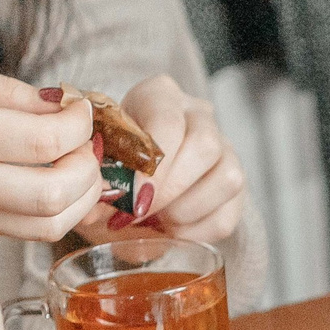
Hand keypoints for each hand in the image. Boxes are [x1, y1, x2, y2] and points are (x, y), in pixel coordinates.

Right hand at [0, 49, 107, 252]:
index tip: (80, 109)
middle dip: (88, 167)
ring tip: (74, 166)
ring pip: (45, 226)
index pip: (44, 139)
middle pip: (54, 194)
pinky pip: (15, 233)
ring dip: (77, 198)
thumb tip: (58, 102)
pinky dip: (44, 210)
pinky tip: (40, 181)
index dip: (80, 124)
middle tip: (86, 143)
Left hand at [74, 75, 247, 246]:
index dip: (152, 165)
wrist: (128, 174)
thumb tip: (93, 211)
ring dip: (187, 211)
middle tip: (140, 212)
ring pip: (228, 179)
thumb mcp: (97, 161)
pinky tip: (170, 230)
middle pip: (206, 146)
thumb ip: (96, 182)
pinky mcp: (235, 188)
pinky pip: (226, 216)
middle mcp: (200, 116)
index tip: (132, 195)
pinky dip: (196, 232)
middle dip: (171, 189)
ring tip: (156, 220)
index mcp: (161, 96)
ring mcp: (225, 150)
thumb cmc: (110, 161)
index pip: (168, 122)